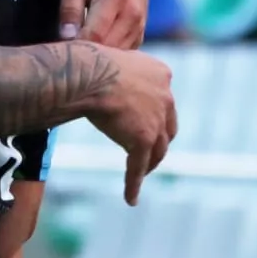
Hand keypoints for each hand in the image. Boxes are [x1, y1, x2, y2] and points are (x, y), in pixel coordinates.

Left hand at [59, 0, 147, 48]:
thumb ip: (69, 8)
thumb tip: (67, 37)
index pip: (94, 35)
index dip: (76, 48)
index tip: (62, 52)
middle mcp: (132, 13)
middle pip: (107, 49)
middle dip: (87, 56)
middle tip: (68, 55)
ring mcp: (141, 24)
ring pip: (117, 55)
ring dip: (99, 58)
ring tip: (81, 53)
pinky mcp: (141, 32)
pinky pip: (125, 53)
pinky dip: (110, 56)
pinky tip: (96, 49)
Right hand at [88, 47, 176, 204]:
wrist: (90, 73)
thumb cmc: (90, 61)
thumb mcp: (113, 59)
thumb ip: (118, 71)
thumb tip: (97, 72)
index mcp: (160, 74)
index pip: (162, 100)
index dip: (156, 114)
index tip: (146, 122)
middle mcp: (165, 97)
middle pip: (166, 128)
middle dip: (158, 141)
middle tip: (149, 152)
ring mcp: (156, 120)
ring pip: (157, 150)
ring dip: (149, 164)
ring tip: (140, 174)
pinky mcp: (143, 139)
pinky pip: (137, 167)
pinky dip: (134, 184)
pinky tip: (131, 198)